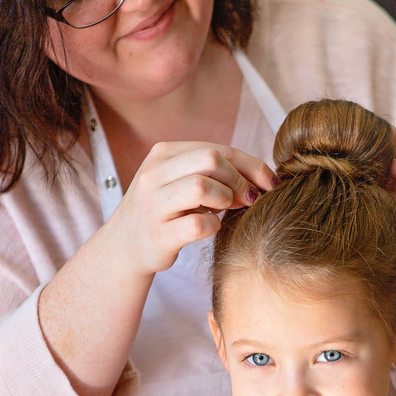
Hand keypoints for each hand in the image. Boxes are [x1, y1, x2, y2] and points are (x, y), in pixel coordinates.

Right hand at [105, 142, 276, 275]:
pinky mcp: (159, 235)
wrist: (125, 247)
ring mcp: (153, 204)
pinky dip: (213, 227)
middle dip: (239, 180)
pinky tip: (210, 228)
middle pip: (211, 160)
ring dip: (225, 200)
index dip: (251, 165)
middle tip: (248, 199)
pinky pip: (198, 225)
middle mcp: (154, 174)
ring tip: (225, 211)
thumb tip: (262, 177)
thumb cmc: (165, 212)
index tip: (270, 183)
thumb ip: (213, 171)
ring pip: (202, 187)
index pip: (217, 148)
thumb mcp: (181, 181)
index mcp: (163, 154)